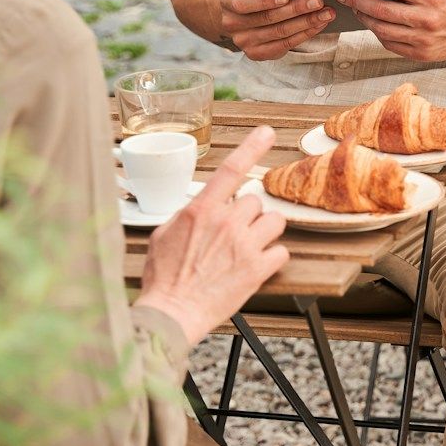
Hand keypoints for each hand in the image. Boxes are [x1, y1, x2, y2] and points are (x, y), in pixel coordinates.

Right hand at [133, 127, 288, 345]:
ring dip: (265, 232)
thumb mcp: (164, 235)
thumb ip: (187, 216)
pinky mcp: (257, 269)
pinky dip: (272, 259)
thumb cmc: (163, 278)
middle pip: (254, 202)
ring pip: (275, 221)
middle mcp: (225, 222)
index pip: (231, 170)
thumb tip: (199, 207)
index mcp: (201, 211)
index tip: (267, 133)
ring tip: (248, 248)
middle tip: (233, 236)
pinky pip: (281, 252)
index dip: (251, 147)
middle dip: (248, 216)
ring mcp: (244, 245)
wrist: (172, 312)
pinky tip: (257, 266)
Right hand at [219, 0, 336, 59]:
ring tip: (326, 13)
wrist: (242, 12)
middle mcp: (232, 24)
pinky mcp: (256, 54)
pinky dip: (305, 34)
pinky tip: (319, 25)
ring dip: (307, 23)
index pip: (243, 3)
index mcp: (227, 1)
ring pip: (280, 33)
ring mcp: (244, 42)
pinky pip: (285, 45)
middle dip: (296, 9)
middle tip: (318, 1)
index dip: (265, 0)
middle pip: (268, 19)